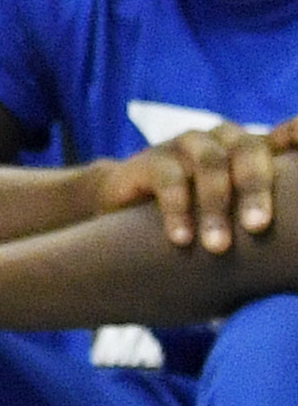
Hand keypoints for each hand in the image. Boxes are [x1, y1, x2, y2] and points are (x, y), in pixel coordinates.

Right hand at [88, 118, 297, 254]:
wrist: (124, 215)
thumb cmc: (196, 223)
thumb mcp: (234, 220)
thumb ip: (259, 226)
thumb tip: (289, 272)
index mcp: (252, 151)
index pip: (284, 135)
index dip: (296, 134)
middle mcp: (222, 141)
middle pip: (248, 150)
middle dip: (256, 189)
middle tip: (257, 228)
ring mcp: (185, 145)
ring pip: (210, 163)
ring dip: (216, 206)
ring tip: (217, 247)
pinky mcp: (150, 159)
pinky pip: (169, 178)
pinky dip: (178, 210)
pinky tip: (182, 240)